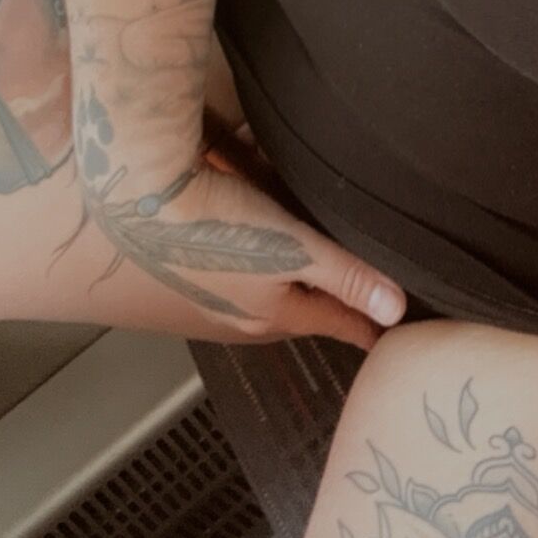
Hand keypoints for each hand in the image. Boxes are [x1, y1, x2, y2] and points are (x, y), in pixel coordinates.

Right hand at [79, 112, 405, 352]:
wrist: (141, 198)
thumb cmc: (219, 226)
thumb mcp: (293, 249)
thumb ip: (345, 274)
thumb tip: (396, 310)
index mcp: (270, 313)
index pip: (331, 322)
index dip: (361, 326)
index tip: (384, 340)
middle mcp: (239, 307)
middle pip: (296, 305)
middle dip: (324, 301)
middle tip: (352, 298)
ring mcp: (212, 284)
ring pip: (265, 278)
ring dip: (287, 266)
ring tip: (310, 258)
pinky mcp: (191, 256)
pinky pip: (238, 252)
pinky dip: (256, 236)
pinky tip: (258, 215)